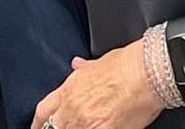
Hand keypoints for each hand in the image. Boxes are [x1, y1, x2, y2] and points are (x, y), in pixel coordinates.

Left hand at [31, 42, 161, 128]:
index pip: (43, 112)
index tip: (38, 128)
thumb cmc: (127, 65)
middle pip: (54, 127)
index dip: (38, 124)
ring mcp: (86, 124)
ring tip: (85, 126)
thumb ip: (85, 69)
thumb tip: (78, 65)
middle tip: (64, 127)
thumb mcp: (99, 62)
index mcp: (69, 89)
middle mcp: (73, 108)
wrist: (146, 73)